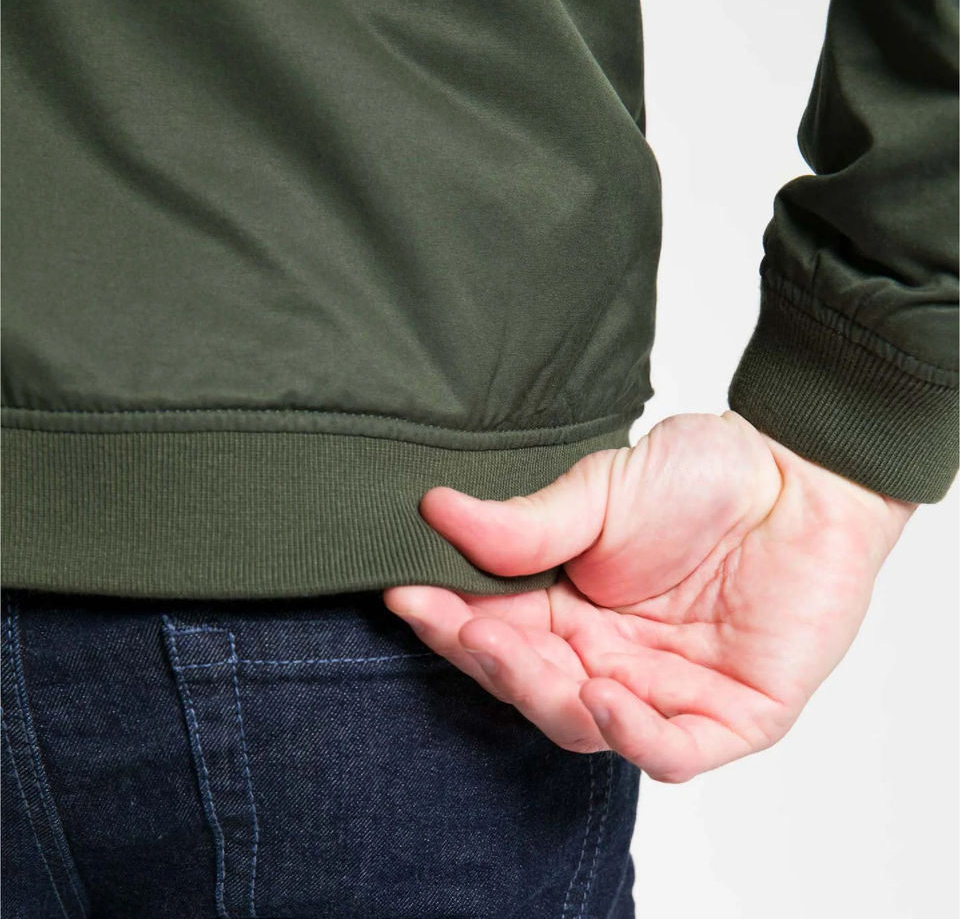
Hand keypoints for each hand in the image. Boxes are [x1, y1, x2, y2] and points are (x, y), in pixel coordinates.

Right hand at [383, 410, 916, 781]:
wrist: (801, 472)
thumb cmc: (703, 475)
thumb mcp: (601, 492)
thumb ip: (524, 524)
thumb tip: (435, 510)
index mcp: (567, 609)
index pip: (492, 632)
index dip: (447, 621)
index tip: (407, 593)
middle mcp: (605, 656)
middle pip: (529, 686)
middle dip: (490, 661)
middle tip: (467, 626)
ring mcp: (663, 690)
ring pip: (584, 724)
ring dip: (546, 697)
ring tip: (522, 657)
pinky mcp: (728, 714)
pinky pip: (671, 748)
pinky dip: (631, 734)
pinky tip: (601, 695)